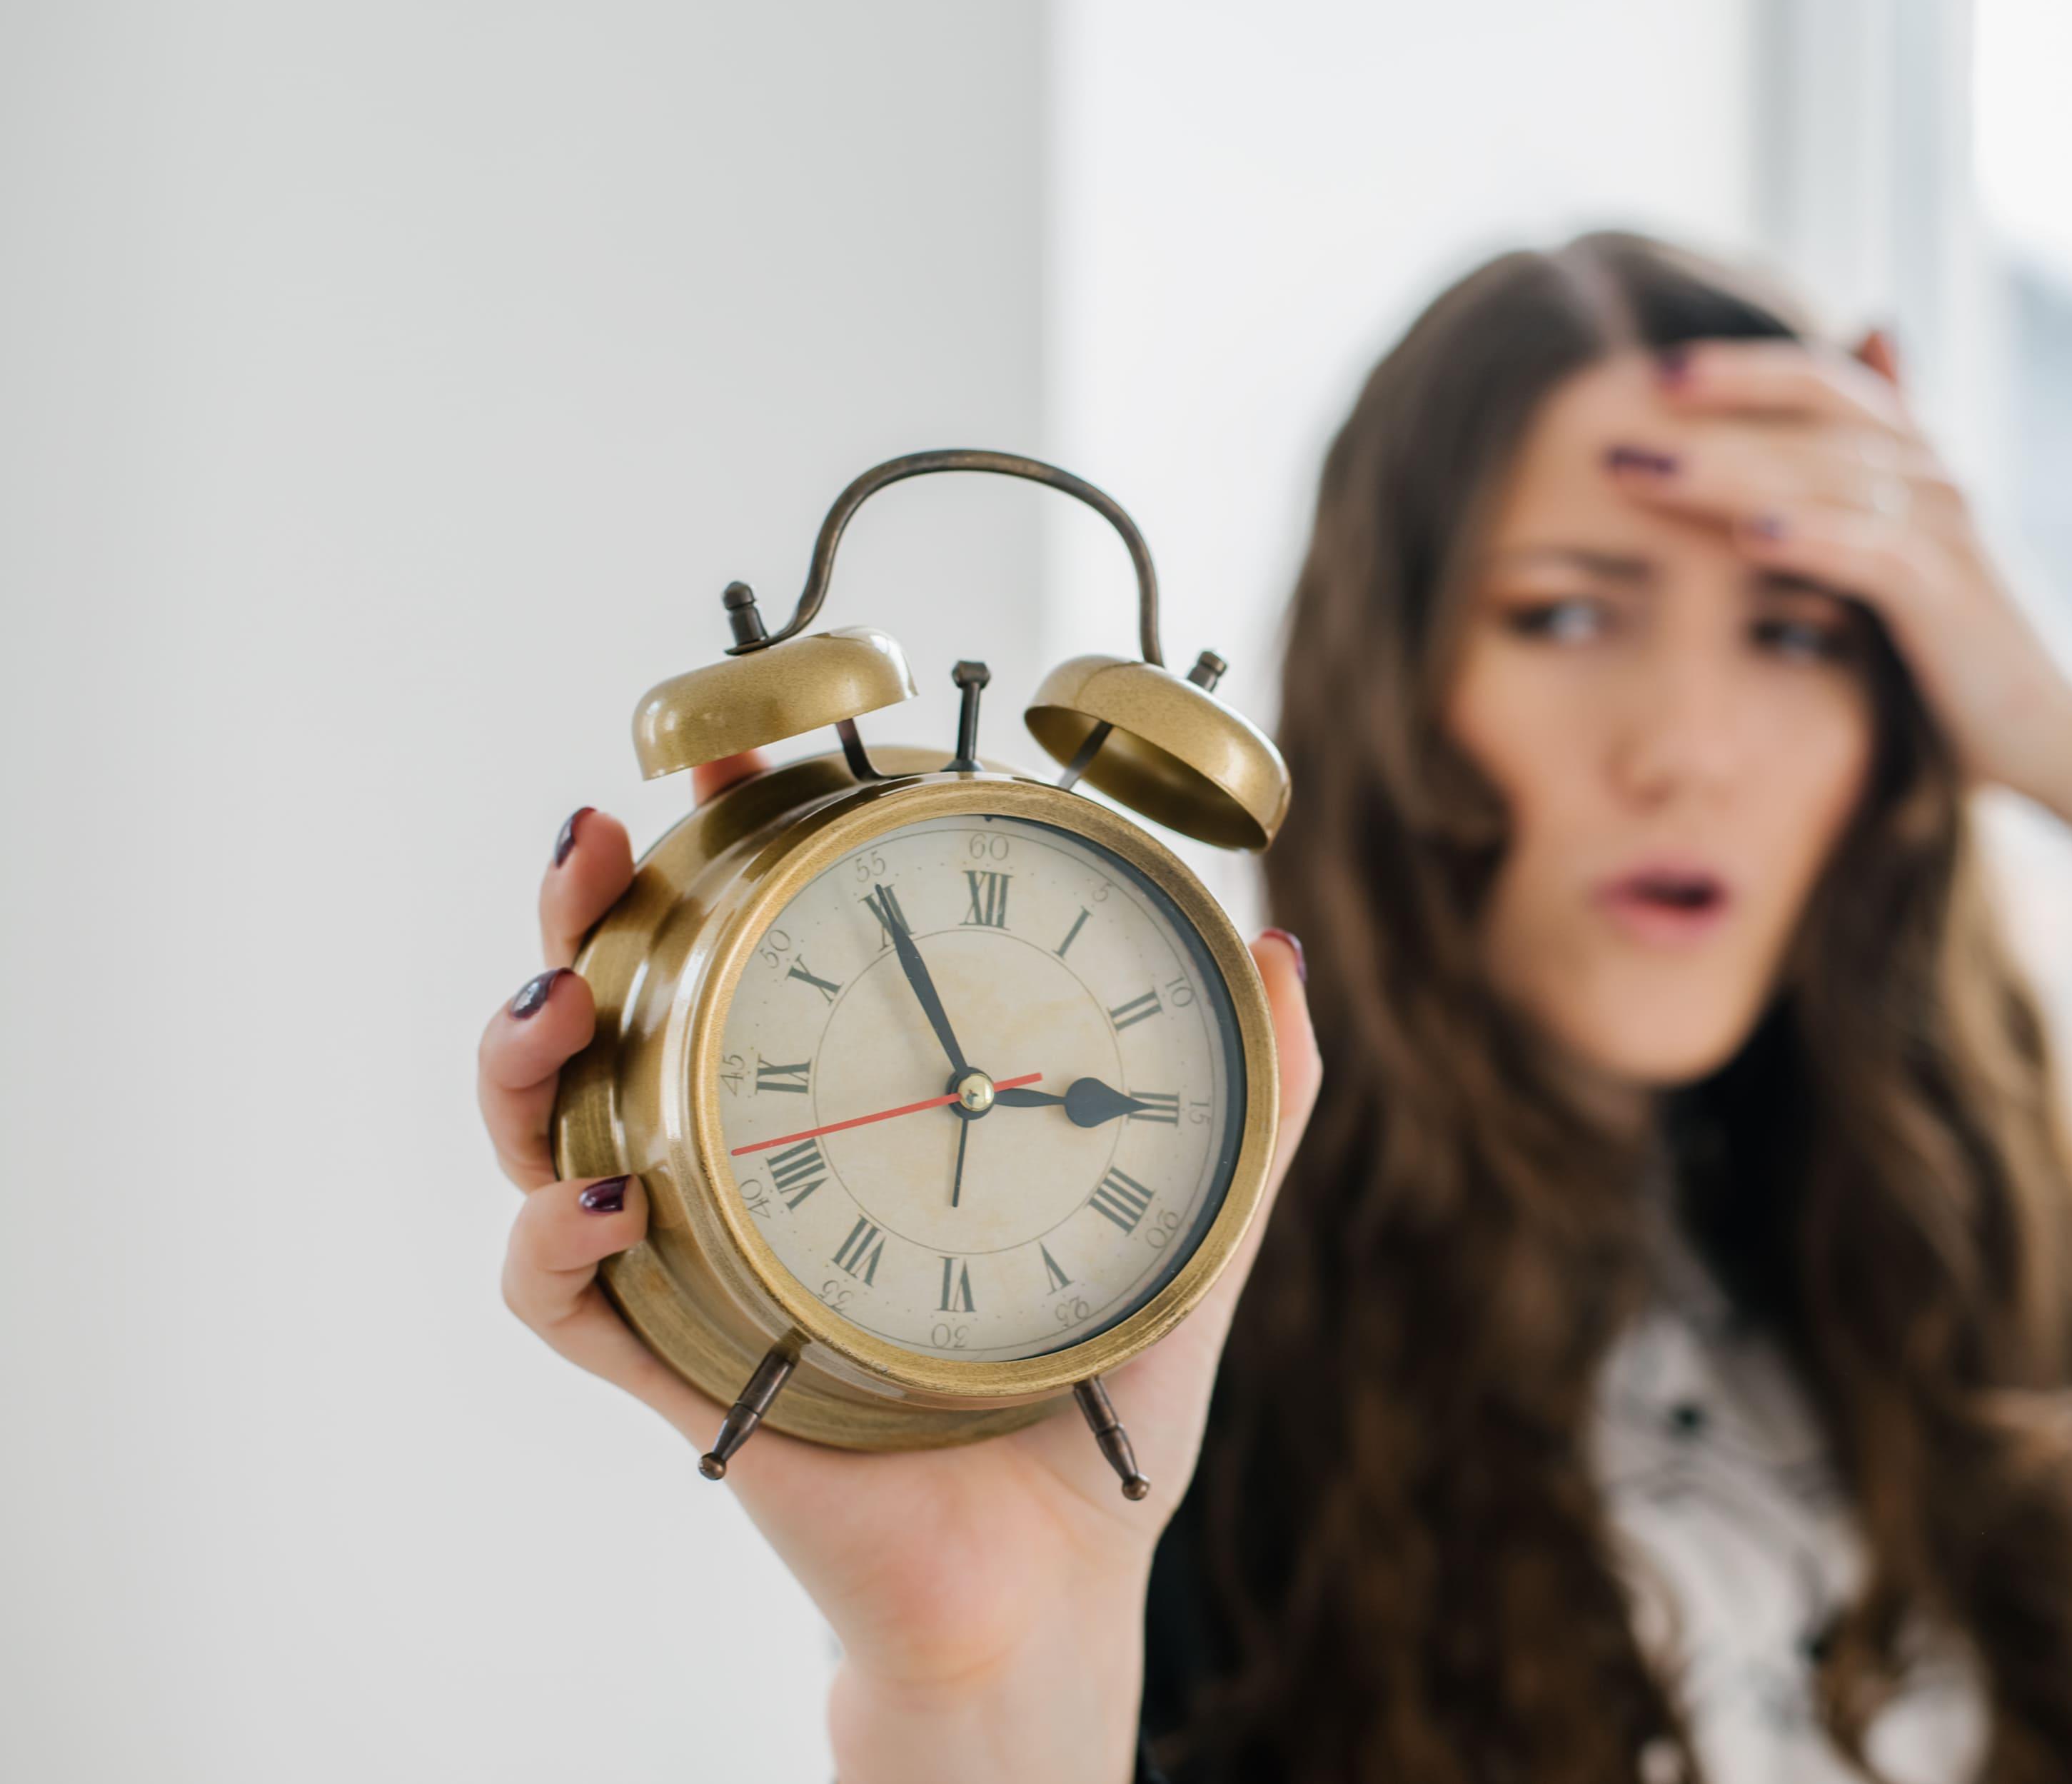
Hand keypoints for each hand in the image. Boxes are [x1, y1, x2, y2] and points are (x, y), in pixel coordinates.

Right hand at [477, 752, 1320, 1781]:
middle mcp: (755, 1172)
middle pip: (622, 1015)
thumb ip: (1251, 1099)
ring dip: (522, 1055)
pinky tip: (610, 1192)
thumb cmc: (1107, 1400)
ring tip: (561, 998)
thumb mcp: (1192, 1224)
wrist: (1053, 1579)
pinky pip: (560, 1299)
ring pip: (546, 1132)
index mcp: (857, 1111)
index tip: (738, 762)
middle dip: (584, 913)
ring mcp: (700, 1264)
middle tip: (601, 840)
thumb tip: (1280, 950)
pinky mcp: (680, 1365)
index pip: (761, 951)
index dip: (727, 852)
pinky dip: (552, 1236)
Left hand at [1604, 328, 2071, 803]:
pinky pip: (1872, 553)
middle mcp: (1934, 477)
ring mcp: (1947, 533)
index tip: (1651, 373)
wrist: (2054, 733)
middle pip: (1811, 417)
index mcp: (1914, 460)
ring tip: (1646, 469)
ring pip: (1826, 476)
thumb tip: (1841, 382)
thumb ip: (1851, 488)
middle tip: (1616, 418)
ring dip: (1729, 469)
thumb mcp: (1895, 559)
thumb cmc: (1958, 648)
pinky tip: (1746, 536)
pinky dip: (1811, 538)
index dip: (1740, 369)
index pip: (1820, 382)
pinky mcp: (1951, 598)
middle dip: (1711, 413)